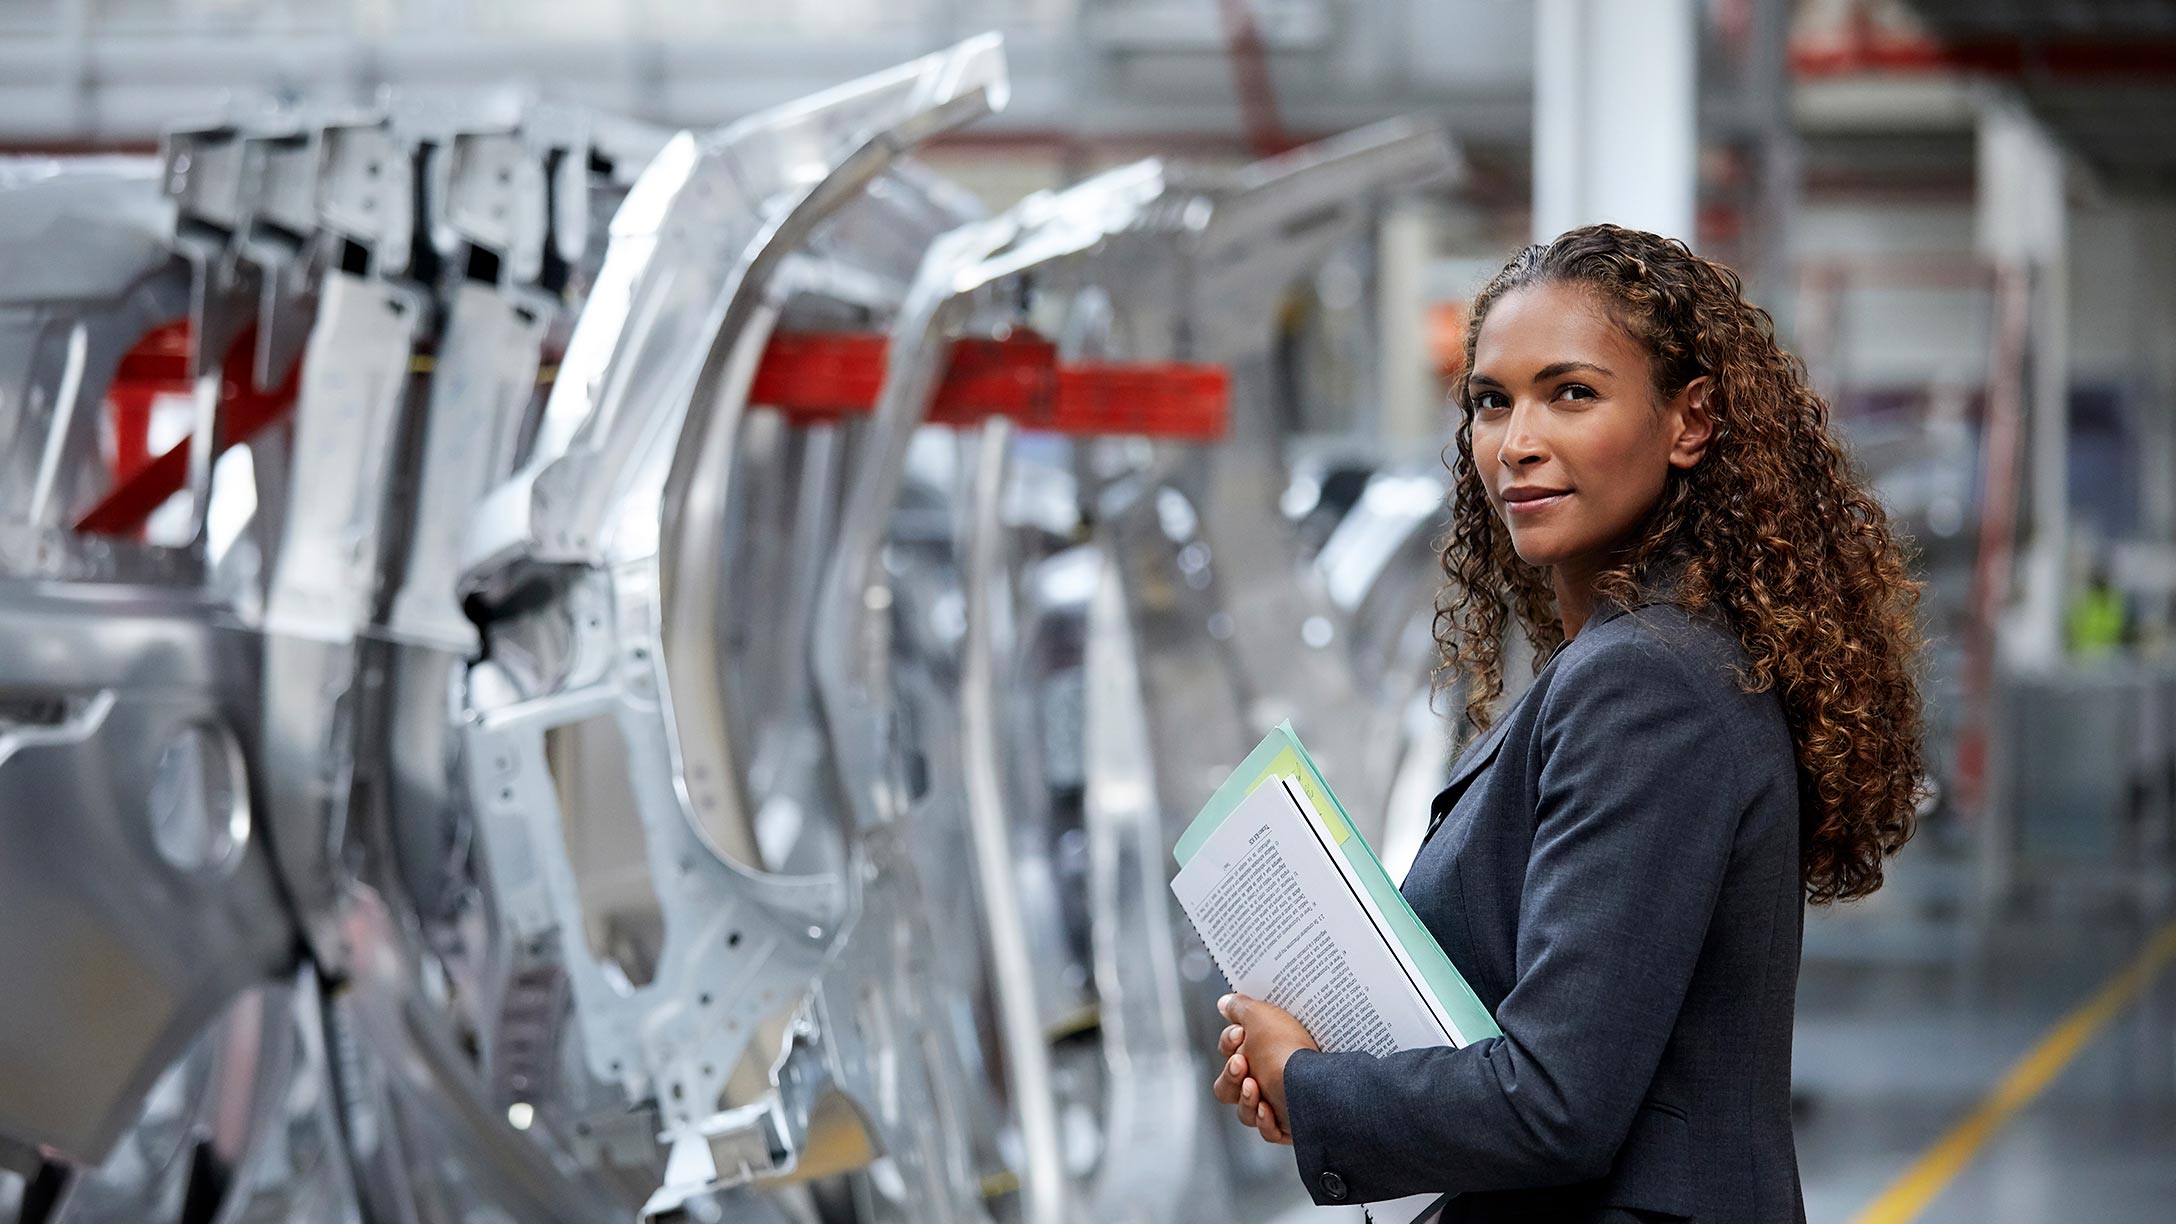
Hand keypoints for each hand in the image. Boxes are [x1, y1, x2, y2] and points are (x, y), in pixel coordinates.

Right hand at [1208, 993, 1317, 1144]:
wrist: (1310, 1084)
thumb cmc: (1286, 1050)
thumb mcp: (1258, 1016)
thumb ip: (1239, 1008)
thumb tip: (1226, 1001)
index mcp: (1261, 1053)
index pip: (1229, 1054)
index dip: (1227, 1044)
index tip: (1239, 1034)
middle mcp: (1268, 1079)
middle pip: (1229, 1087)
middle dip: (1230, 1076)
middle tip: (1242, 1063)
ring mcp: (1278, 1103)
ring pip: (1245, 1112)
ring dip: (1246, 1099)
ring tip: (1255, 1086)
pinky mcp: (1288, 1126)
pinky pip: (1267, 1130)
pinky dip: (1265, 1121)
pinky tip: (1268, 1108)